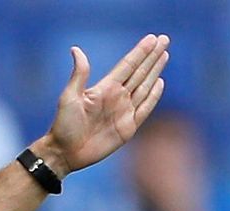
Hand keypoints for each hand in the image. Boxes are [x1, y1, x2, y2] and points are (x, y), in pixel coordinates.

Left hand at [37, 34, 169, 175]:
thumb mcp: (69, 97)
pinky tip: (160, 82)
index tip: (152, 38)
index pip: (127, 65)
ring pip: (145, 87)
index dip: (140, 52)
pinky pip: (145, 109)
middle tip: (165, 39)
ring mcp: (124, 111)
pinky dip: (153, 96)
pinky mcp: (128, 127)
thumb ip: (79, 75)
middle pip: (140, 72)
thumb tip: (76, 49)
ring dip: (155, 71)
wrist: (66, 152)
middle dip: (152, 56)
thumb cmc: (64, 125)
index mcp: (105, 88)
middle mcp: (117, 97)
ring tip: (165, 55)